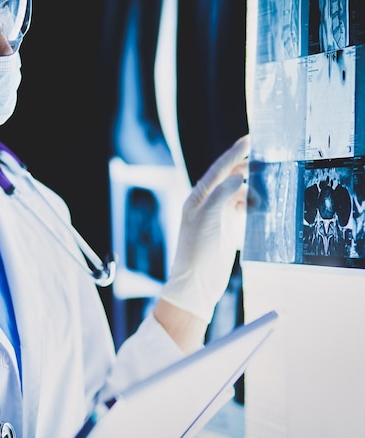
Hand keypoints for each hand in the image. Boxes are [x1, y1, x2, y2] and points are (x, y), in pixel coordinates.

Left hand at [159, 135, 250, 323]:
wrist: (197, 283)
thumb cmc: (196, 252)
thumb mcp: (208, 220)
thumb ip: (221, 195)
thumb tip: (238, 175)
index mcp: (197, 198)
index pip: (218, 170)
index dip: (233, 155)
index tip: (249, 140)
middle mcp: (207, 204)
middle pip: (228, 179)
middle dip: (245, 168)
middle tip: (266, 159)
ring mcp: (218, 216)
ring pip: (237, 194)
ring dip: (251, 187)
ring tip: (268, 181)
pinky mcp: (227, 229)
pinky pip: (242, 209)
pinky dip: (252, 204)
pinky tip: (263, 202)